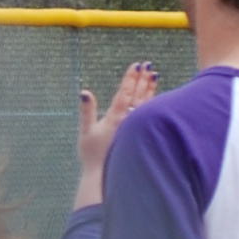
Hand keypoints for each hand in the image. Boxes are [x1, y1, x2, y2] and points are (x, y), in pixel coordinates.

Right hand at [78, 61, 158, 177]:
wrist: (104, 174)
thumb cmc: (92, 154)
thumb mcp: (86, 131)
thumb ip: (87, 111)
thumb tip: (84, 92)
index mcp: (115, 117)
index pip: (125, 93)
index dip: (131, 78)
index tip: (136, 65)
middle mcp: (128, 120)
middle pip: (138, 95)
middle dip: (142, 78)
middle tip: (148, 64)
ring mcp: (135, 126)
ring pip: (146, 103)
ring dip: (149, 88)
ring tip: (155, 74)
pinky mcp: (139, 132)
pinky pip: (148, 113)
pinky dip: (152, 101)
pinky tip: (155, 95)